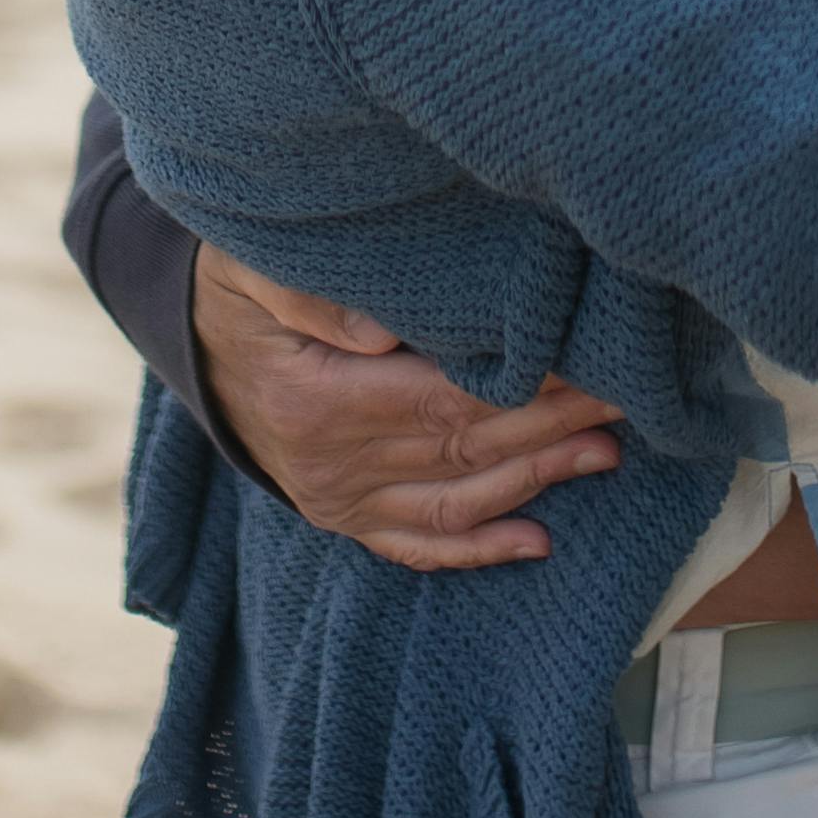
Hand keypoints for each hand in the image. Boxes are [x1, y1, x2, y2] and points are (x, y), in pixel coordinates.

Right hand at [189, 243, 623, 570]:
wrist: (191, 343)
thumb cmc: (232, 287)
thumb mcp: (250, 267)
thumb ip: (311, 293)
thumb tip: (380, 328)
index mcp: (314, 400)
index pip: (441, 398)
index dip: (521, 388)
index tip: (587, 363)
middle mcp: (328, 464)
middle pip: (462, 448)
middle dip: (551, 426)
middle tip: (626, 399)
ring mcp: (336, 499)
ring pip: (454, 501)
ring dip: (536, 480)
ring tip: (606, 451)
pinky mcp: (342, 516)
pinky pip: (416, 545)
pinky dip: (478, 550)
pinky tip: (539, 541)